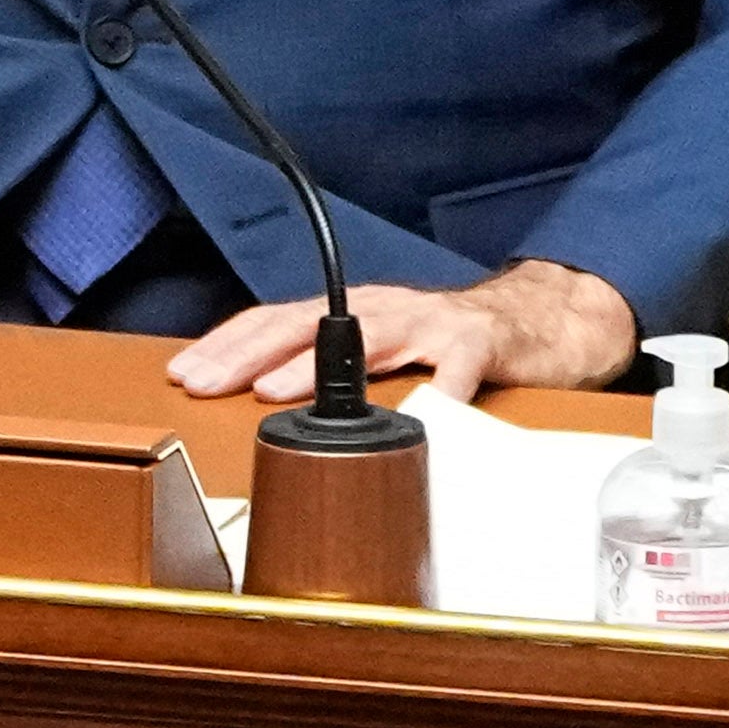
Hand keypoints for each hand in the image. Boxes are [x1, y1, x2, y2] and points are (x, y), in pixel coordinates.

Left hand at [170, 257, 637, 403]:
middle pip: (303, 322)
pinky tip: (415, 416)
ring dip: (315, 366)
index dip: (228, 343)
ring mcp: (430, 323)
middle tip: (204, 381)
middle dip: (247, 353)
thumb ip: (337, 377)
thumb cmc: (453, 346)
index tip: (183, 371)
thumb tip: (265, 410)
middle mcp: (383, 311)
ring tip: (273, 393)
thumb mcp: (385, 357)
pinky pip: (456, 365)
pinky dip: (437, 390)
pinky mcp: (480, 343)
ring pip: (365, 338)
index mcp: (353, 315)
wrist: (545, 322)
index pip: (277, 320)